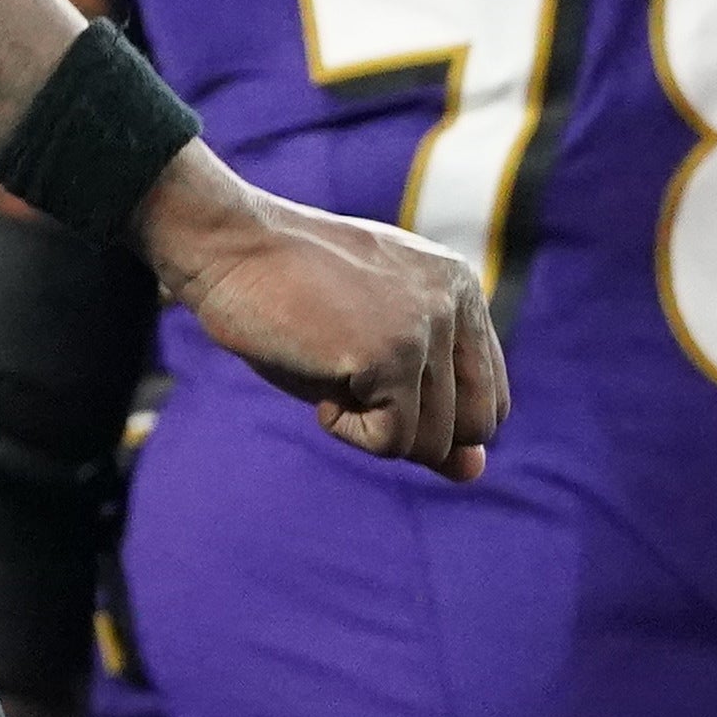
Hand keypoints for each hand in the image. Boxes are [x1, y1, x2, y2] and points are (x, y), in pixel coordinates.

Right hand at [141, 151, 502, 478]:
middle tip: (353, 389)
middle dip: (413, 429)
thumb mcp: (369, 348)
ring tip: (327, 373)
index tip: (375, 388)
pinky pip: (391, 441)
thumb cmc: (285, 293)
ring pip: (434, 441)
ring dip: (374, 428)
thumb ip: (429, 403)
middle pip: (474, 424)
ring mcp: (425, 326)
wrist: (226, 243)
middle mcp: (454, 303)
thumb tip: (474, 473)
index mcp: (458, 288)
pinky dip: (347, 431)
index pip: (490, 396)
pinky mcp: (390, 353)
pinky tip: (316, 386)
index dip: (435, 416)